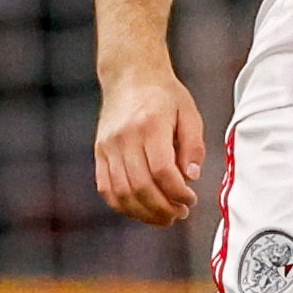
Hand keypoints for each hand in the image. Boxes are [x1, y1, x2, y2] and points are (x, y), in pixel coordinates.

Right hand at [94, 61, 204, 225]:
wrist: (130, 75)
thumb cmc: (164, 95)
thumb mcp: (189, 113)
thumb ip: (193, 146)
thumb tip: (190, 177)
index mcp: (150, 125)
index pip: (162, 171)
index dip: (178, 193)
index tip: (190, 200)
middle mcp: (125, 137)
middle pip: (141, 186)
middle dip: (162, 209)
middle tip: (179, 214)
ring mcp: (108, 146)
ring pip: (122, 192)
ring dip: (143, 213)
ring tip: (163, 217)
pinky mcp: (99, 152)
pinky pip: (106, 188)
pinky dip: (122, 205)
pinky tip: (140, 210)